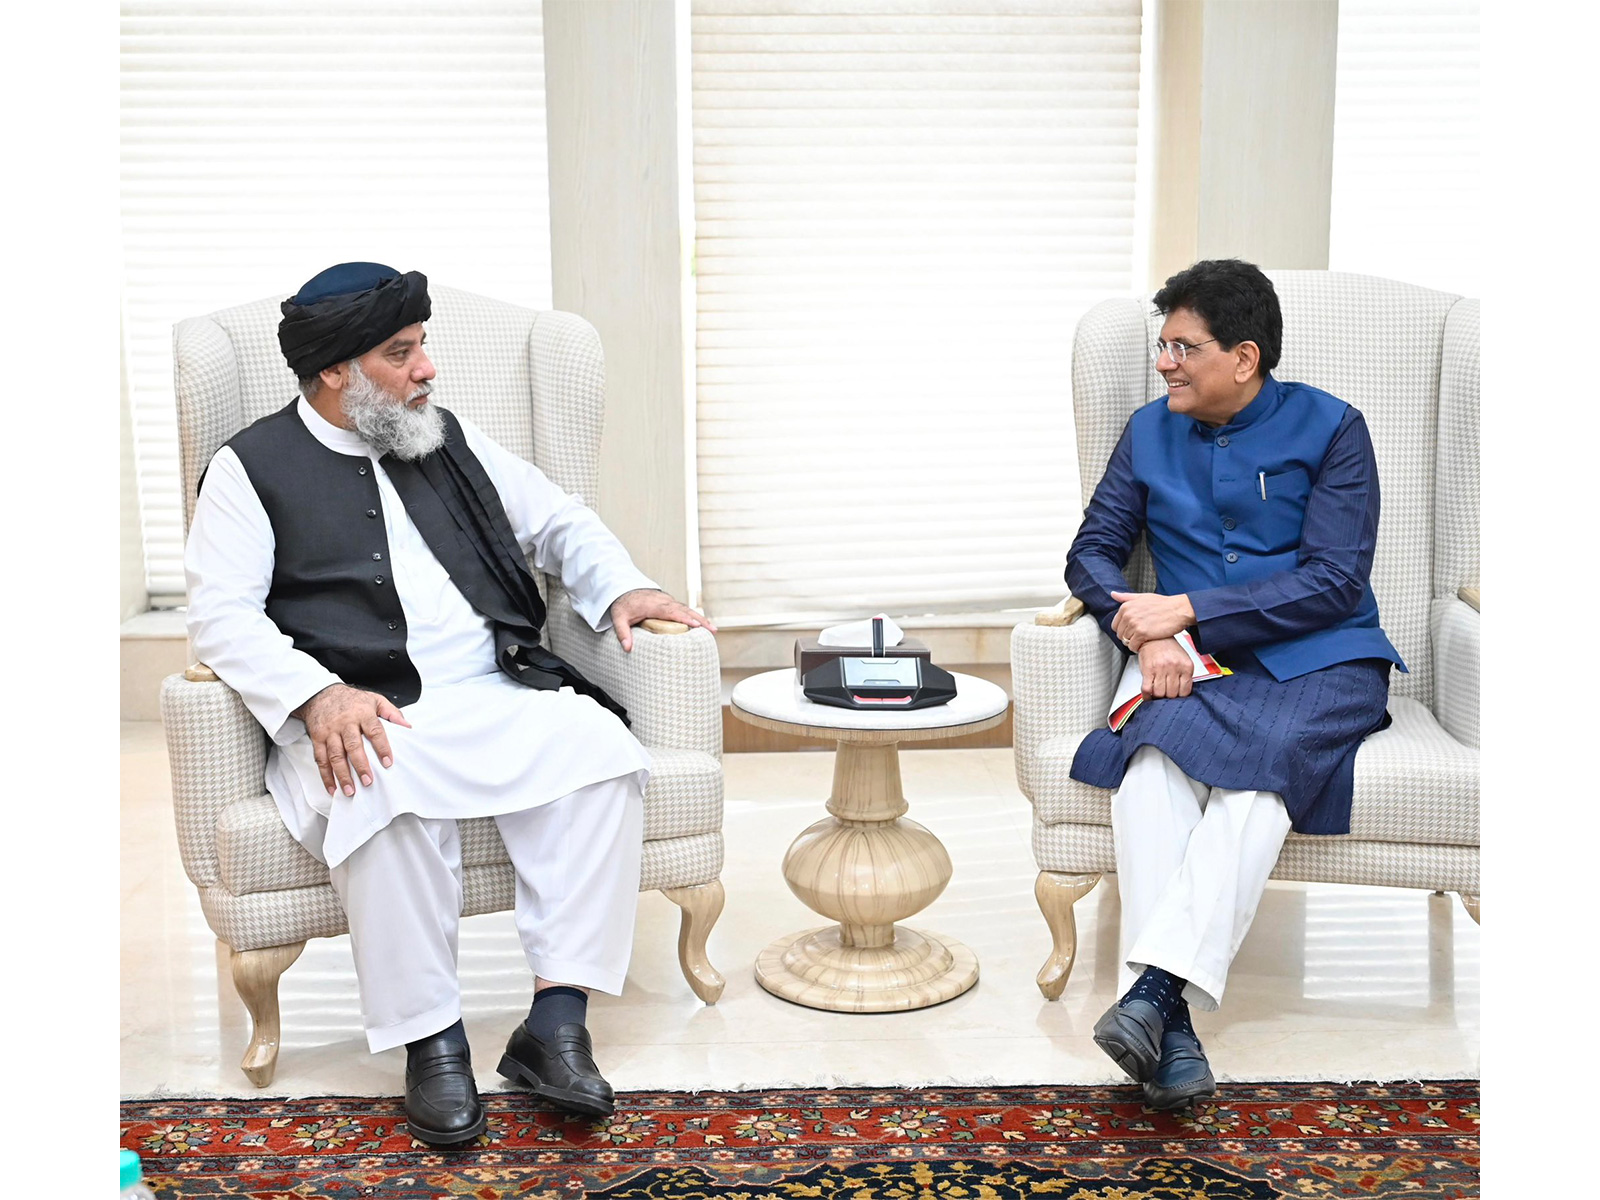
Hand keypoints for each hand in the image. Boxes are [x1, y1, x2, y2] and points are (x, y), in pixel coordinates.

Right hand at [291, 683, 411, 796]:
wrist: (320, 694)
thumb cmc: (351, 700)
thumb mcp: (374, 700)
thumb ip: (391, 713)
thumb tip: (407, 726)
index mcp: (362, 713)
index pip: (375, 731)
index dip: (382, 747)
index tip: (388, 762)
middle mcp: (345, 723)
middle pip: (353, 746)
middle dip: (360, 765)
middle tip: (368, 781)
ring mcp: (329, 731)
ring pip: (335, 755)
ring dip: (342, 775)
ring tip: (351, 790)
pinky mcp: (317, 738)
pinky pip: (320, 759)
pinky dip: (326, 776)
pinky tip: (333, 788)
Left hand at [608, 588, 716, 651]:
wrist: (624, 589)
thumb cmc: (623, 605)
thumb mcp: (619, 618)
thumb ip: (622, 633)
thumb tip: (627, 648)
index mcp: (653, 605)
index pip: (671, 611)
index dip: (684, 618)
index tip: (696, 626)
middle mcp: (664, 601)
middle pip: (685, 610)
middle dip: (699, 620)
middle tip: (712, 630)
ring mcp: (669, 601)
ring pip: (687, 609)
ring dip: (701, 618)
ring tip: (713, 630)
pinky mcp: (670, 603)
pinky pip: (684, 609)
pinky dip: (695, 616)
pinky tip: (703, 625)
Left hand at [1110, 590, 1193, 651]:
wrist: (1179, 609)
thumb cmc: (1163, 604)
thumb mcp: (1143, 597)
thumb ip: (1126, 597)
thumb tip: (1113, 594)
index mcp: (1126, 607)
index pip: (1115, 625)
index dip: (1123, 630)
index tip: (1132, 631)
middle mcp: (1128, 615)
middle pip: (1119, 634)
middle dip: (1128, 637)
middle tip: (1139, 636)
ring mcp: (1134, 624)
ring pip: (1125, 641)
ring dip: (1133, 642)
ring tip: (1143, 639)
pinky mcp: (1142, 634)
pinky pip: (1133, 646)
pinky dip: (1138, 647)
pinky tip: (1145, 643)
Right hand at [1138, 637, 1194, 698]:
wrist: (1154, 637)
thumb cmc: (1168, 648)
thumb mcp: (1183, 660)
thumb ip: (1185, 675)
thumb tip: (1182, 692)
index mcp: (1186, 666)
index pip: (1185, 691)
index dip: (1180, 696)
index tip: (1176, 696)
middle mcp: (1174, 667)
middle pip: (1172, 694)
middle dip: (1168, 697)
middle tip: (1166, 694)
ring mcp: (1160, 669)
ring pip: (1159, 693)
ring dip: (1158, 697)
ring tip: (1157, 694)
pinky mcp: (1147, 670)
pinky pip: (1147, 689)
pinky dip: (1147, 696)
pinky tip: (1148, 696)